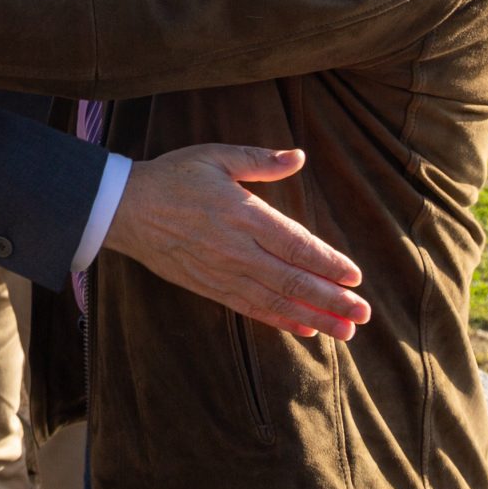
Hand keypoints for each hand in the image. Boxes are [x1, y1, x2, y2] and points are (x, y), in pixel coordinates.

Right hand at [100, 144, 369, 339]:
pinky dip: (279, 321)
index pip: (296, 245)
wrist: (124, 208)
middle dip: (331, 299)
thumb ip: (260, 160)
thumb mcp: (216, 156)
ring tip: (344, 332)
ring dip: (313, 318)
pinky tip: (303, 329)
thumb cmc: (173, 176)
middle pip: (292, 280)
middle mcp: (236, 249)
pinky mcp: (208, 287)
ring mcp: (221, 272)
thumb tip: (298, 156)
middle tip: (363, 313)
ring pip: (275, 301)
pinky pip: (250, 308)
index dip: (328, 263)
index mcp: (242, 214)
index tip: (355, 277)